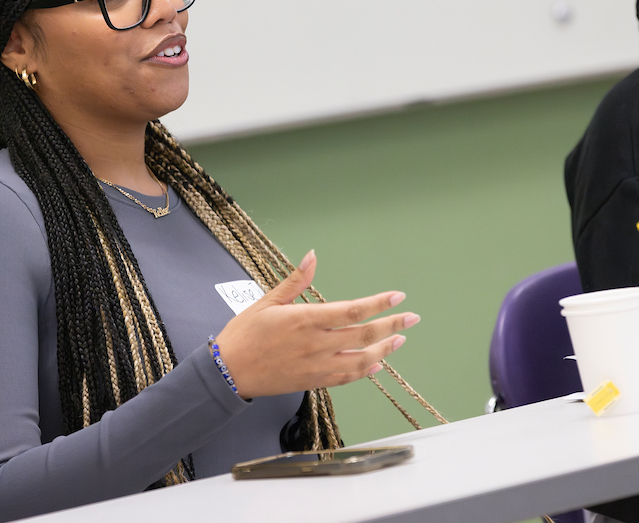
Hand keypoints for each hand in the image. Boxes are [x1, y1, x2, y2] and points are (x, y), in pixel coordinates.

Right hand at [213, 251, 418, 398]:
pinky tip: (377, 364)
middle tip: (413, 318)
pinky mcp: (313, 382)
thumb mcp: (266, 301)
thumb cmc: (243, 334)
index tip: (398, 297)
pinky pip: (346, 378)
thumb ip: (295, 280)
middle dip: (392, 325)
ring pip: (361, 360)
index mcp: (305, 319)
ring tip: (399, 339)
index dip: (379, 303)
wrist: (226, 372)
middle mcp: (316, 344)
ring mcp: (316, 366)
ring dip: (384, 350)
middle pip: (364, 334)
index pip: (353, 310)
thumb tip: (313, 256)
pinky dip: (365, 371)